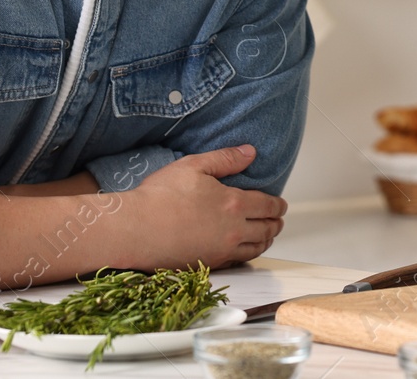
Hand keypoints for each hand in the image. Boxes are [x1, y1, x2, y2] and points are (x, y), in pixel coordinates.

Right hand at [132, 145, 287, 267]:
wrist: (134, 230)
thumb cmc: (160, 195)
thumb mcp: (193, 165)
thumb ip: (225, 158)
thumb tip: (250, 152)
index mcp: (233, 203)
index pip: (268, 205)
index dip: (278, 205)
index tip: (281, 204)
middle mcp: (233, 230)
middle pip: (267, 229)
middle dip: (276, 223)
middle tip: (278, 220)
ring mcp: (221, 251)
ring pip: (255, 248)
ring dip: (266, 241)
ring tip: (267, 236)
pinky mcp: (208, 264)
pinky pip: (237, 262)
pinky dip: (247, 255)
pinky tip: (243, 251)